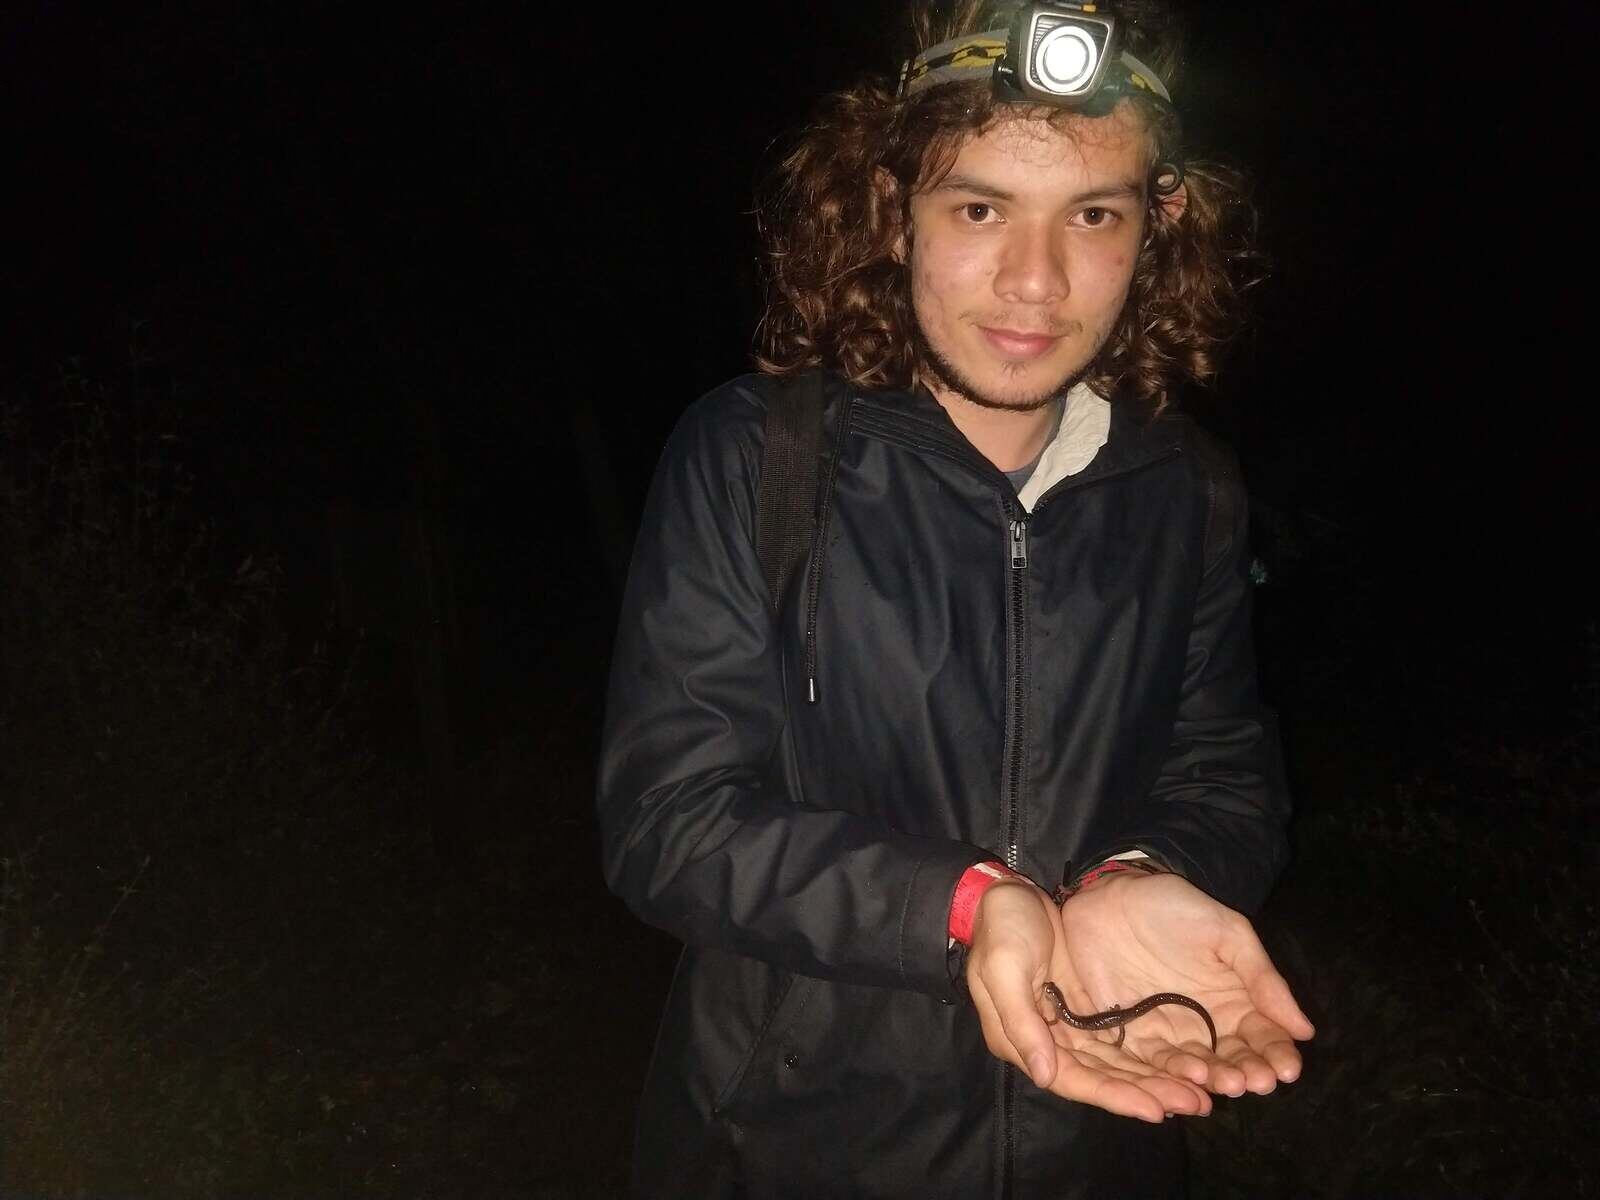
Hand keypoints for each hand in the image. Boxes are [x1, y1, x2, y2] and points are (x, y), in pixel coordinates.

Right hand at [965, 879, 1211, 1122]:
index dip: (1113, 1096)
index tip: (1155, 1109)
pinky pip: (1122, 1039)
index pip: (1072, 1080)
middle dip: (1147, 1093)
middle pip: (1101, 1078)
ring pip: (1117, 1063)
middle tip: (1196, 1105)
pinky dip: (1149, 1054)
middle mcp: (1048, 1043)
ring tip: (1199, 1094)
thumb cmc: (1001, 929)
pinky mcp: (1088, 1009)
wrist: (1007, 894)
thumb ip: (1022, 1021)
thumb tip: (1044, 1074)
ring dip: (1154, 1080)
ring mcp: (1070, 1027)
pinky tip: (1181, 1063)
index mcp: (1020, 1041)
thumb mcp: (1003, 967)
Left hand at [1056, 870, 1314, 1097]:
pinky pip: (1152, 1063)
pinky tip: (1188, 1082)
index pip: (1263, 1036)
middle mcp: (1206, 1025)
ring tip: (1227, 1083)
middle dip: (1248, 1072)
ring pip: (1196, 1067)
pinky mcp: (1130, 1035)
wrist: (1110, 896)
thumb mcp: (1227, 932)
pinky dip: (1169, 1077)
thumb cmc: (1173, 908)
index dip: (1277, 1054)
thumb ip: (1262, 977)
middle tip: (1256, 1081)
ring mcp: (1169, 1033)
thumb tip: (1304, 1029)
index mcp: (1235, 1001)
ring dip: (1213, 1080)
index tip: (1286, 1069)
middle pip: (1232, 1058)